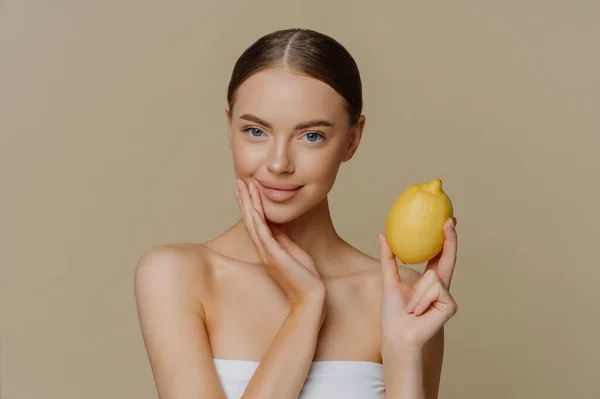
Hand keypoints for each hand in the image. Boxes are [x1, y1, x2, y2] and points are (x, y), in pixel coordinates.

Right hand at [235, 178, 325, 308]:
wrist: (310, 296)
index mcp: (267, 248)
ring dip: (248, 204)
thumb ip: (282, 239)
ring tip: (244, 186)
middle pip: (250, 220)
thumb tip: (276, 225)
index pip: (255, 222)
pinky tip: (253, 206)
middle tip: (239, 181)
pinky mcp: (274, 256)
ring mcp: (267, 253)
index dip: (250, 204)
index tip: (247, 188)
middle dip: (245, 199)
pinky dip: (257, 219)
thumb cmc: (304, 277)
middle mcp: (263, 249)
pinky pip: (263, 234)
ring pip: (253, 223)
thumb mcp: (292, 252)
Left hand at [379, 218, 458, 350]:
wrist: (398, 334)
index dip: (444, 238)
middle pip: (448, 257)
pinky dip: (422, 299)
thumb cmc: (393, 313)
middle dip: (450, 238)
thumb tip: (382, 234)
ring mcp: (447, 295)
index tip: (446, 220)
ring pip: (433, 276)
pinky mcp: (450, 304)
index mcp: (428, 279)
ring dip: (417, 293)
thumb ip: (388, 258)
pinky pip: (434, 288)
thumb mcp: (389, 280)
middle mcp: (440, 285)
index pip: (438, 254)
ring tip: (412, 307)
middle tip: (448, 221)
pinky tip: (419, 312)